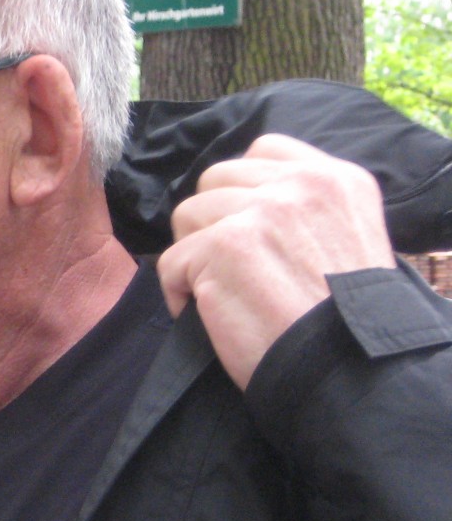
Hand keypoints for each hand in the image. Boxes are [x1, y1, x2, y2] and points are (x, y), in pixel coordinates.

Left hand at [158, 134, 395, 389]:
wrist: (349, 370)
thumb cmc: (345, 318)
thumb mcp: (347, 236)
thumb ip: (304, 207)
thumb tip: (246, 197)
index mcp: (335, 179)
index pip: (264, 151)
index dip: (241, 189)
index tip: (244, 226)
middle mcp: (299, 186)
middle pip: (216, 180)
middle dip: (211, 221)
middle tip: (230, 265)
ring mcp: (260, 212)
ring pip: (188, 215)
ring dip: (193, 255)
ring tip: (221, 289)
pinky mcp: (222, 246)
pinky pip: (171, 261)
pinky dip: (179, 293)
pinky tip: (206, 314)